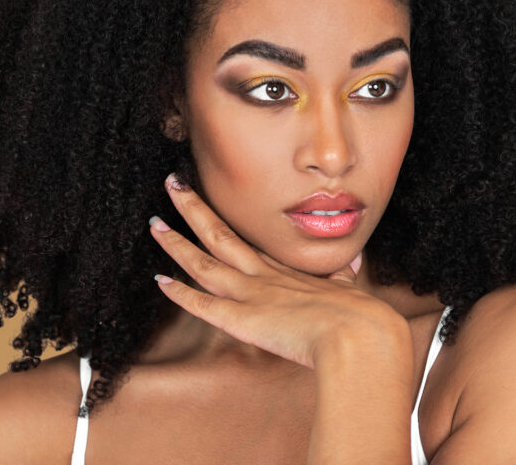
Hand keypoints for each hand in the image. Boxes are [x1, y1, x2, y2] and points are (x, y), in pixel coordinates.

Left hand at [148, 174, 404, 368]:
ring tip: (155, 222)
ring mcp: (252, 295)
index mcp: (286, 271)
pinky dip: (181, 294)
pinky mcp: (243, 320)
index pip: (246, 241)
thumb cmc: (359, 316)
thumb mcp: (349, 289)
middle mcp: (265, 276)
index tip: (209, 202)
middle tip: (173, 182)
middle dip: (194, 208)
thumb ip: (342, 277)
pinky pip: (203, 304)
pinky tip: (159, 281)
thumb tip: (352, 261)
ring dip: (177, 244)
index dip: (225, 221)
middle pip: (220, 234)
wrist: (359, 333)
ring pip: (204, 263)